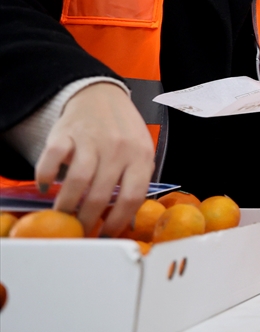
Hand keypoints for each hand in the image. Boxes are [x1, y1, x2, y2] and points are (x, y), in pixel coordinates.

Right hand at [36, 82, 154, 236]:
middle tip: (79, 230)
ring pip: (78, 181)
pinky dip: (46, 176)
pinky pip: (53, 158)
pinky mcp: (67, 133)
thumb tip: (125, 222)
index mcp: (141, 156)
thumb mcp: (139, 153)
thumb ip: (134, 181)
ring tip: (63, 215)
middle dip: (87, 220)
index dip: (117, 221)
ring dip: (67, 205)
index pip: (133, 197)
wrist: (102, 96)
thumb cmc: (123, 131)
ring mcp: (92, 139)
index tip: (106, 235)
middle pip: (101, 194)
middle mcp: (118, 148)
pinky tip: (46, 188)